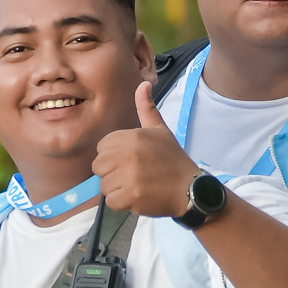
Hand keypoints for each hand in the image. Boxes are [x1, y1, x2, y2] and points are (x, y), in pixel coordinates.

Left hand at [92, 80, 197, 218]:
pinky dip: (121, 203)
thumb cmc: (172, 159)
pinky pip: (110, 201)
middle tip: (132, 175)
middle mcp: (128, 154)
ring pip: (103, 185)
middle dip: (112, 173)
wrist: (189, 188)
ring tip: (136, 186)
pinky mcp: (131, 196)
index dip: (113, 156)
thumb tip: (143, 83)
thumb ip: (147, 108)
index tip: (130, 160)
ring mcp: (129, 176)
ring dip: (117, 189)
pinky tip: (137, 197)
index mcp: (132, 136)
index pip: (101, 148)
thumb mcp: (160, 130)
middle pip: (98, 166)